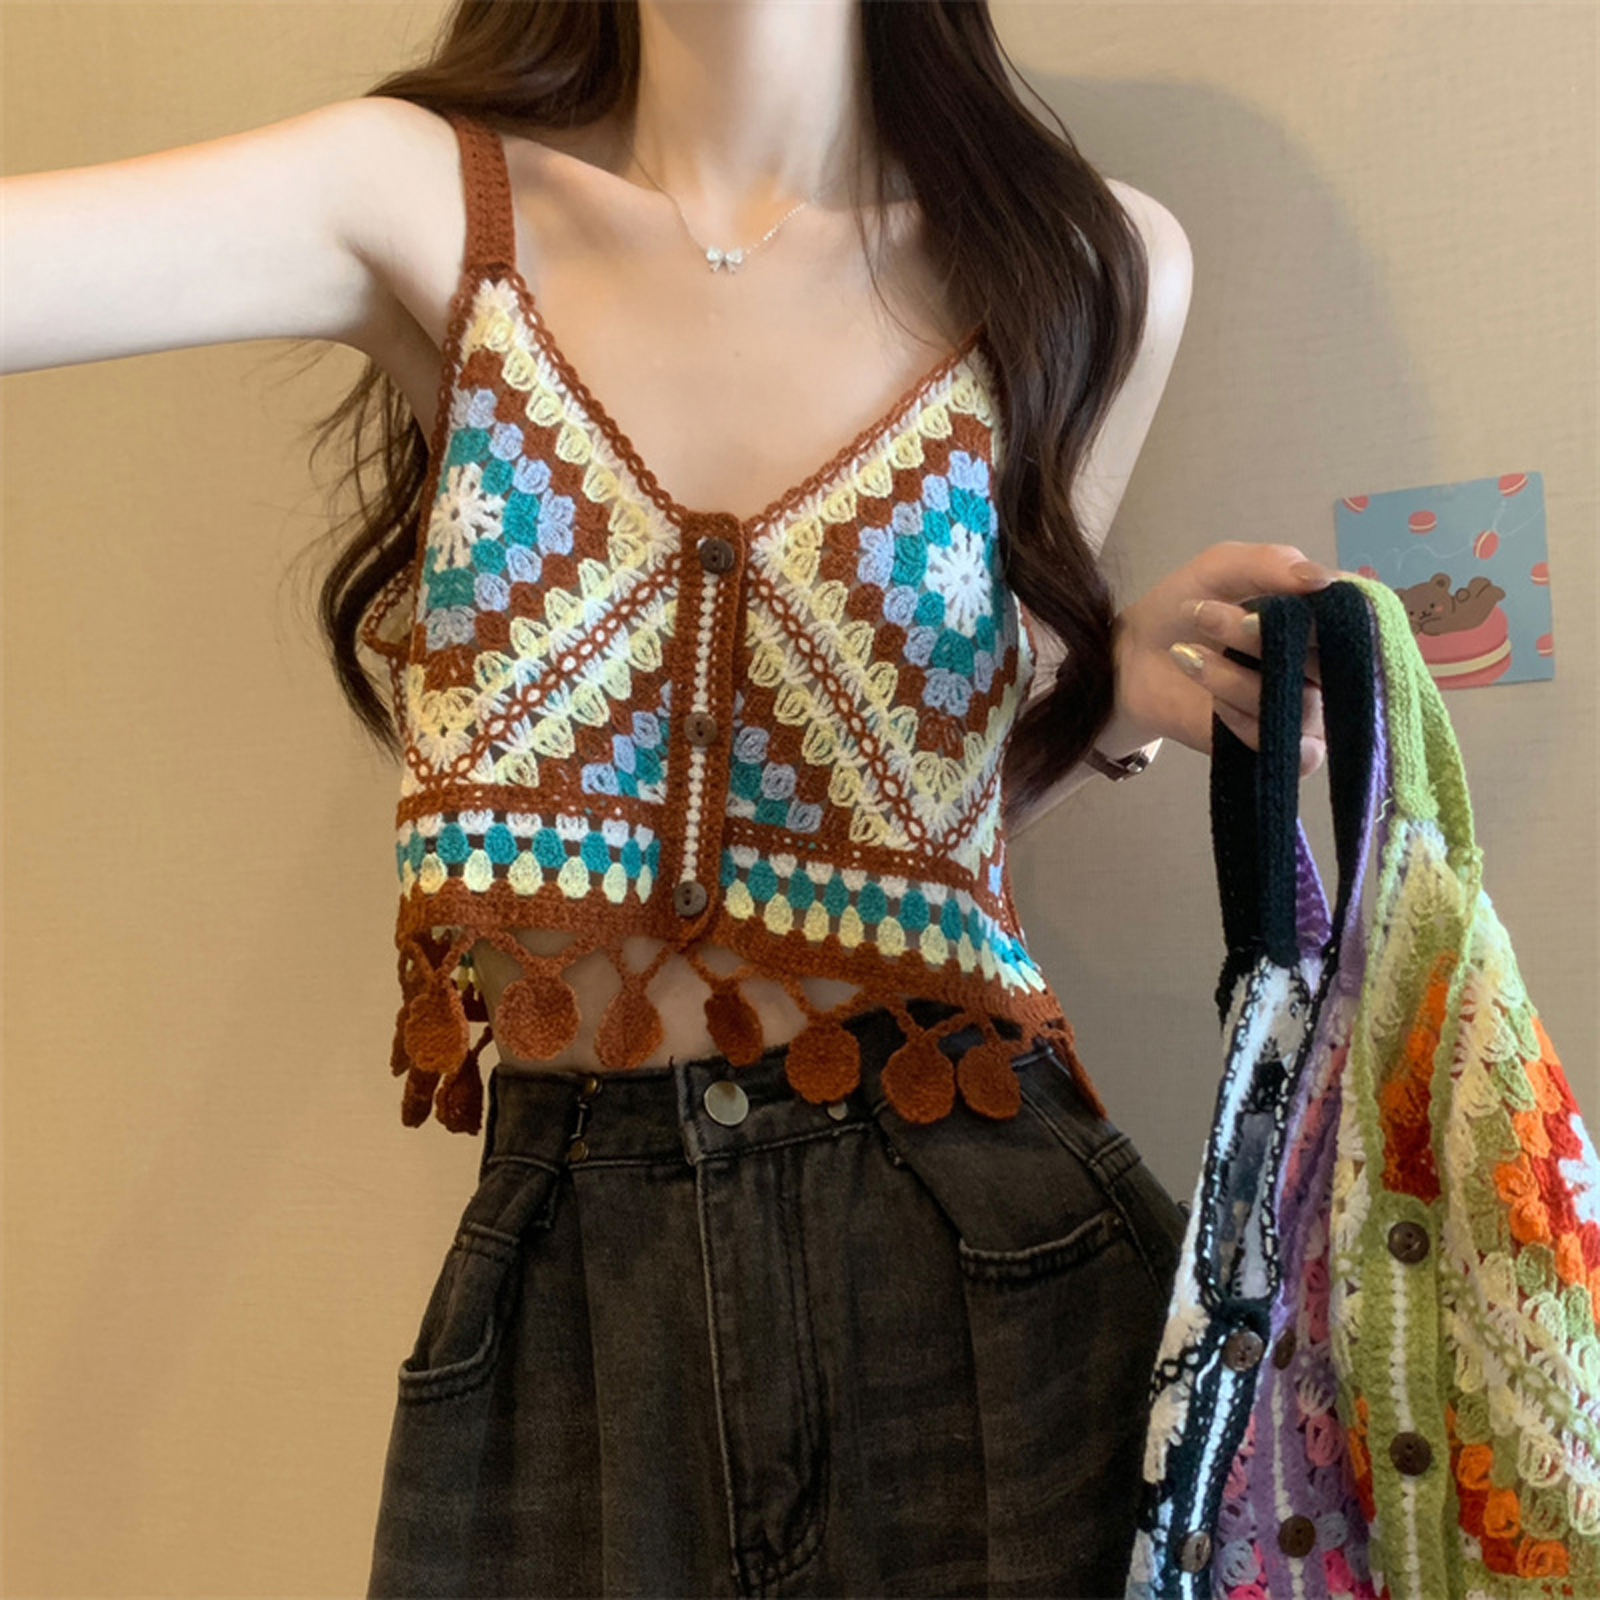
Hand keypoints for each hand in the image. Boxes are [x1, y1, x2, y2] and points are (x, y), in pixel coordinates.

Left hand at [1113, 542, 1362, 778]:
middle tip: (1205, 616)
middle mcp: (1324, 664)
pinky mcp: (1278, 746)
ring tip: (1187, 654)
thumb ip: (1269, 563)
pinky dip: (1243, 720)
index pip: (1361, 617)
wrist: (1133, 659)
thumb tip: (1324, 580)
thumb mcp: (1220, 569)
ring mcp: (1305, 708)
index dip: (1324, 613)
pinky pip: (1283, 742)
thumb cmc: (1184, 608)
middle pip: (1328, 660)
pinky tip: (1212, 704)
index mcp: (1322, 617)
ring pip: (1302, 704)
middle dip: (1261, 638)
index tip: (1270, 601)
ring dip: (1237, 679)